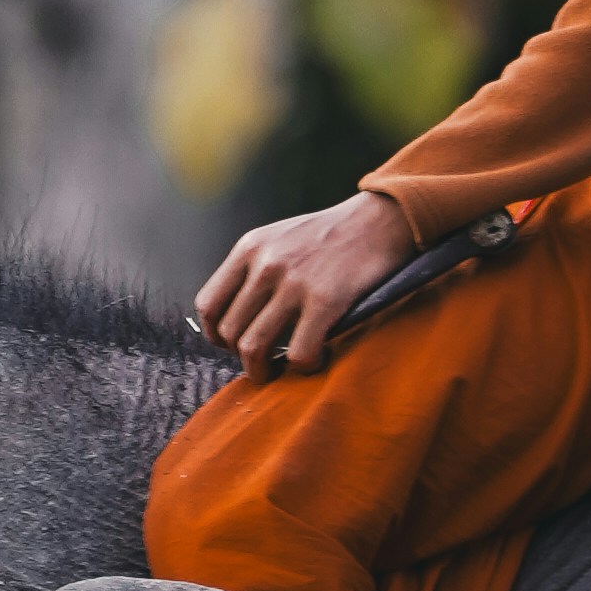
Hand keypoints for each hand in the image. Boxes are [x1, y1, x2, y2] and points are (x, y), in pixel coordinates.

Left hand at [193, 187, 417, 372]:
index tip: (234, 346)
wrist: (381, 219)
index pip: (209, 305)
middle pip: (230, 332)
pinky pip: (298, 352)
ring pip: (253, 348)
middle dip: (243, 358)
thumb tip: (236, 317)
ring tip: (281, 372)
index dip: (217, 335)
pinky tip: (317, 358)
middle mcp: (266, 263)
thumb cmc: (332, 236)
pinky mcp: (326, 300)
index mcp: (250, 248)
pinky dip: (304, 366)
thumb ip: (255, 268)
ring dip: (264, 371)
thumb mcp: (281, 238)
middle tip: (264, 363)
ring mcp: (294, 282)